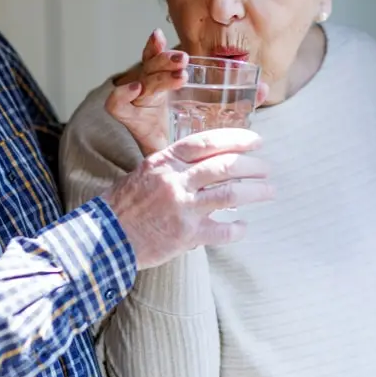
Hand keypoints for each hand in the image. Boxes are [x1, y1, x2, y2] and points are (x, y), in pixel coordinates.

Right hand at [104, 127, 274, 266]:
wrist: (106, 238)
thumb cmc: (125, 204)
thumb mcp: (147, 172)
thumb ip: (175, 164)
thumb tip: (207, 158)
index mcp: (166, 161)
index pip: (208, 142)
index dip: (237, 139)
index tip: (256, 141)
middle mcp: (175, 181)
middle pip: (226, 166)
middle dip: (254, 166)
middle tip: (266, 169)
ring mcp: (182, 208)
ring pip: (231, 194)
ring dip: (256, 192)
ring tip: (269, 191)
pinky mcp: (186, 235)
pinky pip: (222, 230)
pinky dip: (237, 229)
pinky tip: (243, 227)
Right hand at [107, 29, 268, 155]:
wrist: (168, 178)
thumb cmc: (188, 146)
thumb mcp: (211, 121)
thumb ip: (235, 104)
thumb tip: (264, 88)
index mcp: (165, 87)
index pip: (158, 60)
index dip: (158, 47)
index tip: (163, 34)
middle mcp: (148, 91)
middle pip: (150, 67)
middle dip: (166, 60)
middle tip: (184, 60)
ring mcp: (135, 104)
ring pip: (139, 80)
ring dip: (158, 73)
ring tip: (178, 73)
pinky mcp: (128, 121)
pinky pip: (116, 105)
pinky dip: (122, 94)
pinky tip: (136, 90)